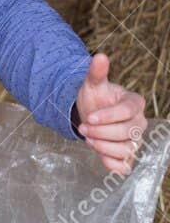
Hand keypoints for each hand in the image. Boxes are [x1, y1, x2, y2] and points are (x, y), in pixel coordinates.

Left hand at [74, 53, 147, 176]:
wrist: (90, 116)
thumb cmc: (95, 99)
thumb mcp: (92, 85)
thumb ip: (96, 72)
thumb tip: (99, 56)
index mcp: (134, 103)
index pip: (128, 111)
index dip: (108, 116)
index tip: (89, 117)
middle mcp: (139, 122)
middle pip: (127, 132)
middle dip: (102, 132)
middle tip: (83, 128)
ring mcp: (135, 140)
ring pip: (127, 149)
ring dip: (104, 147)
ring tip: (89, 139)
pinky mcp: (127, 156)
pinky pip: (126, 165)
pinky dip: (113, 165)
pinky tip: (100, 157)